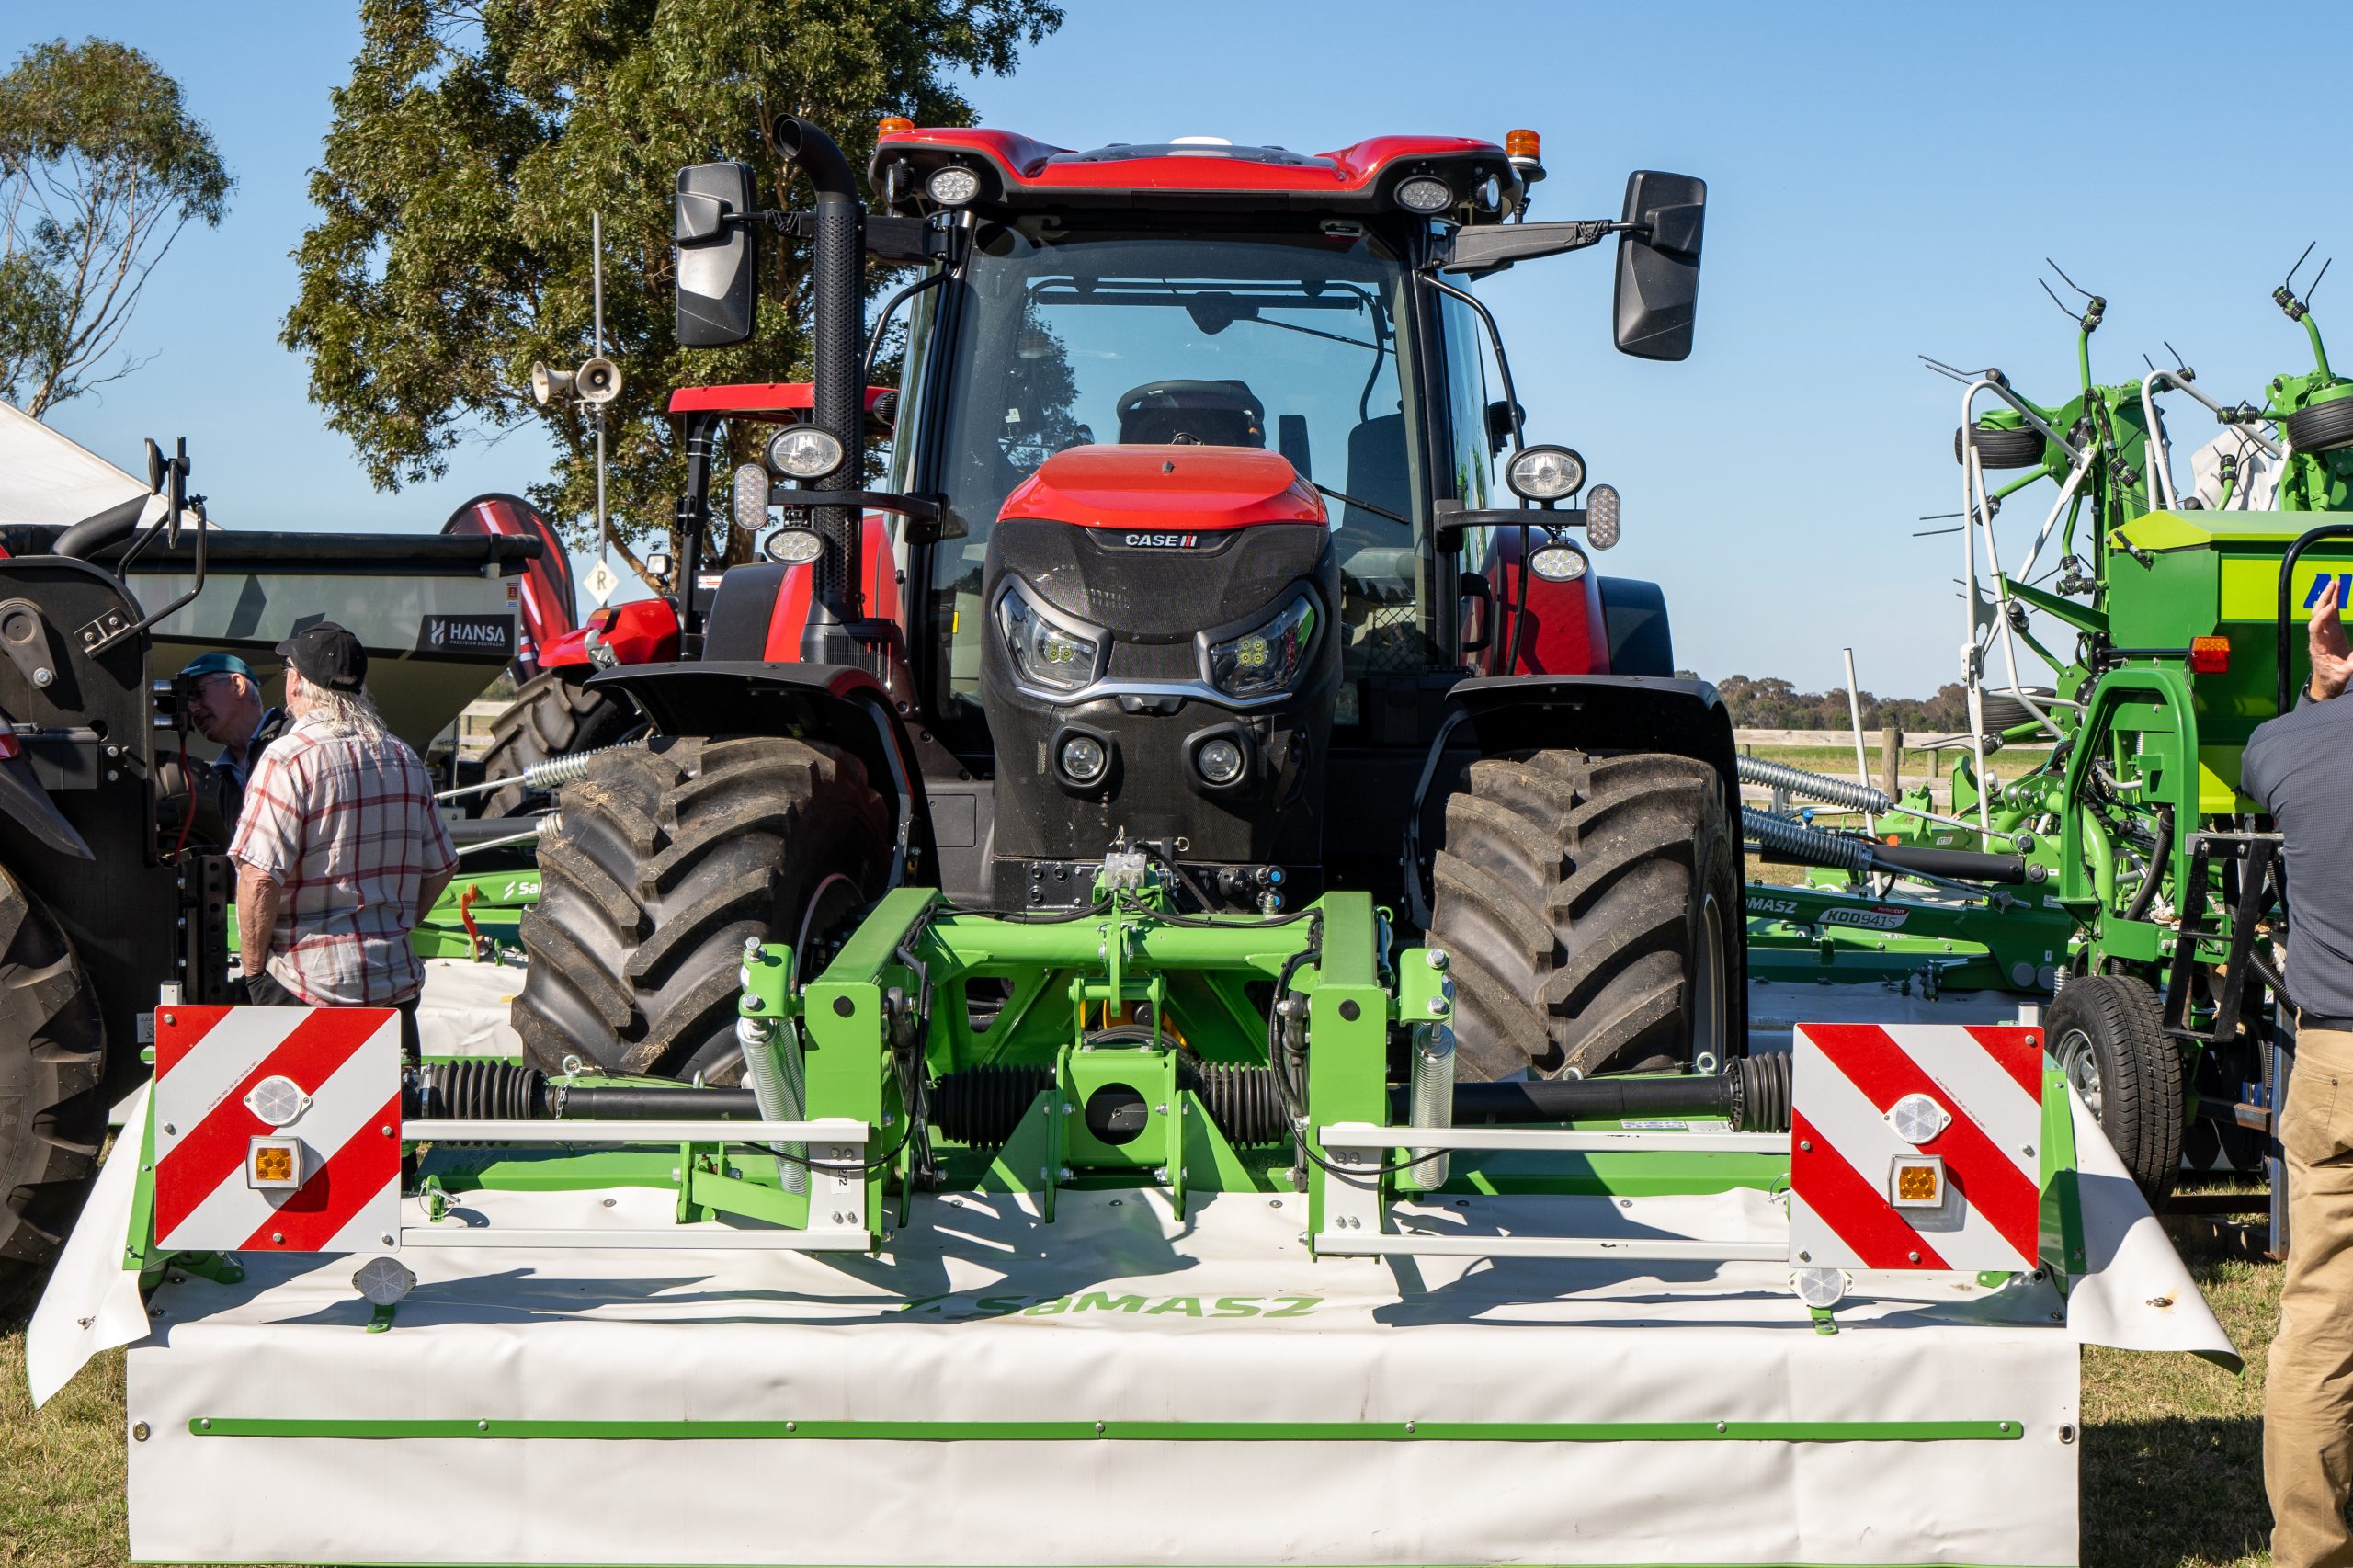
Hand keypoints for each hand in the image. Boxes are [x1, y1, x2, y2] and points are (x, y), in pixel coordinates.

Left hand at [2312, 577, 2350, 702]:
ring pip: (2323, 611)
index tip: (2331, 607)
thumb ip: (2351, 665)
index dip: (2321, 617)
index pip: (2315, 627)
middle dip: (2323, 599)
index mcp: (2318, 646)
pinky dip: (2335, 601)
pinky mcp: (2332, 630)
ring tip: (2335, 582)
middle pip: (2316, 614)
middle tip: (2332, 585)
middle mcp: (2319, 636)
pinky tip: (2339, 589)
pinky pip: (2332, 613)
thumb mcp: (2343, 675)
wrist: (2327, 681)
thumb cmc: (2332, 679)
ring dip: (2329, 596)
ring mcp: (2325, 632)